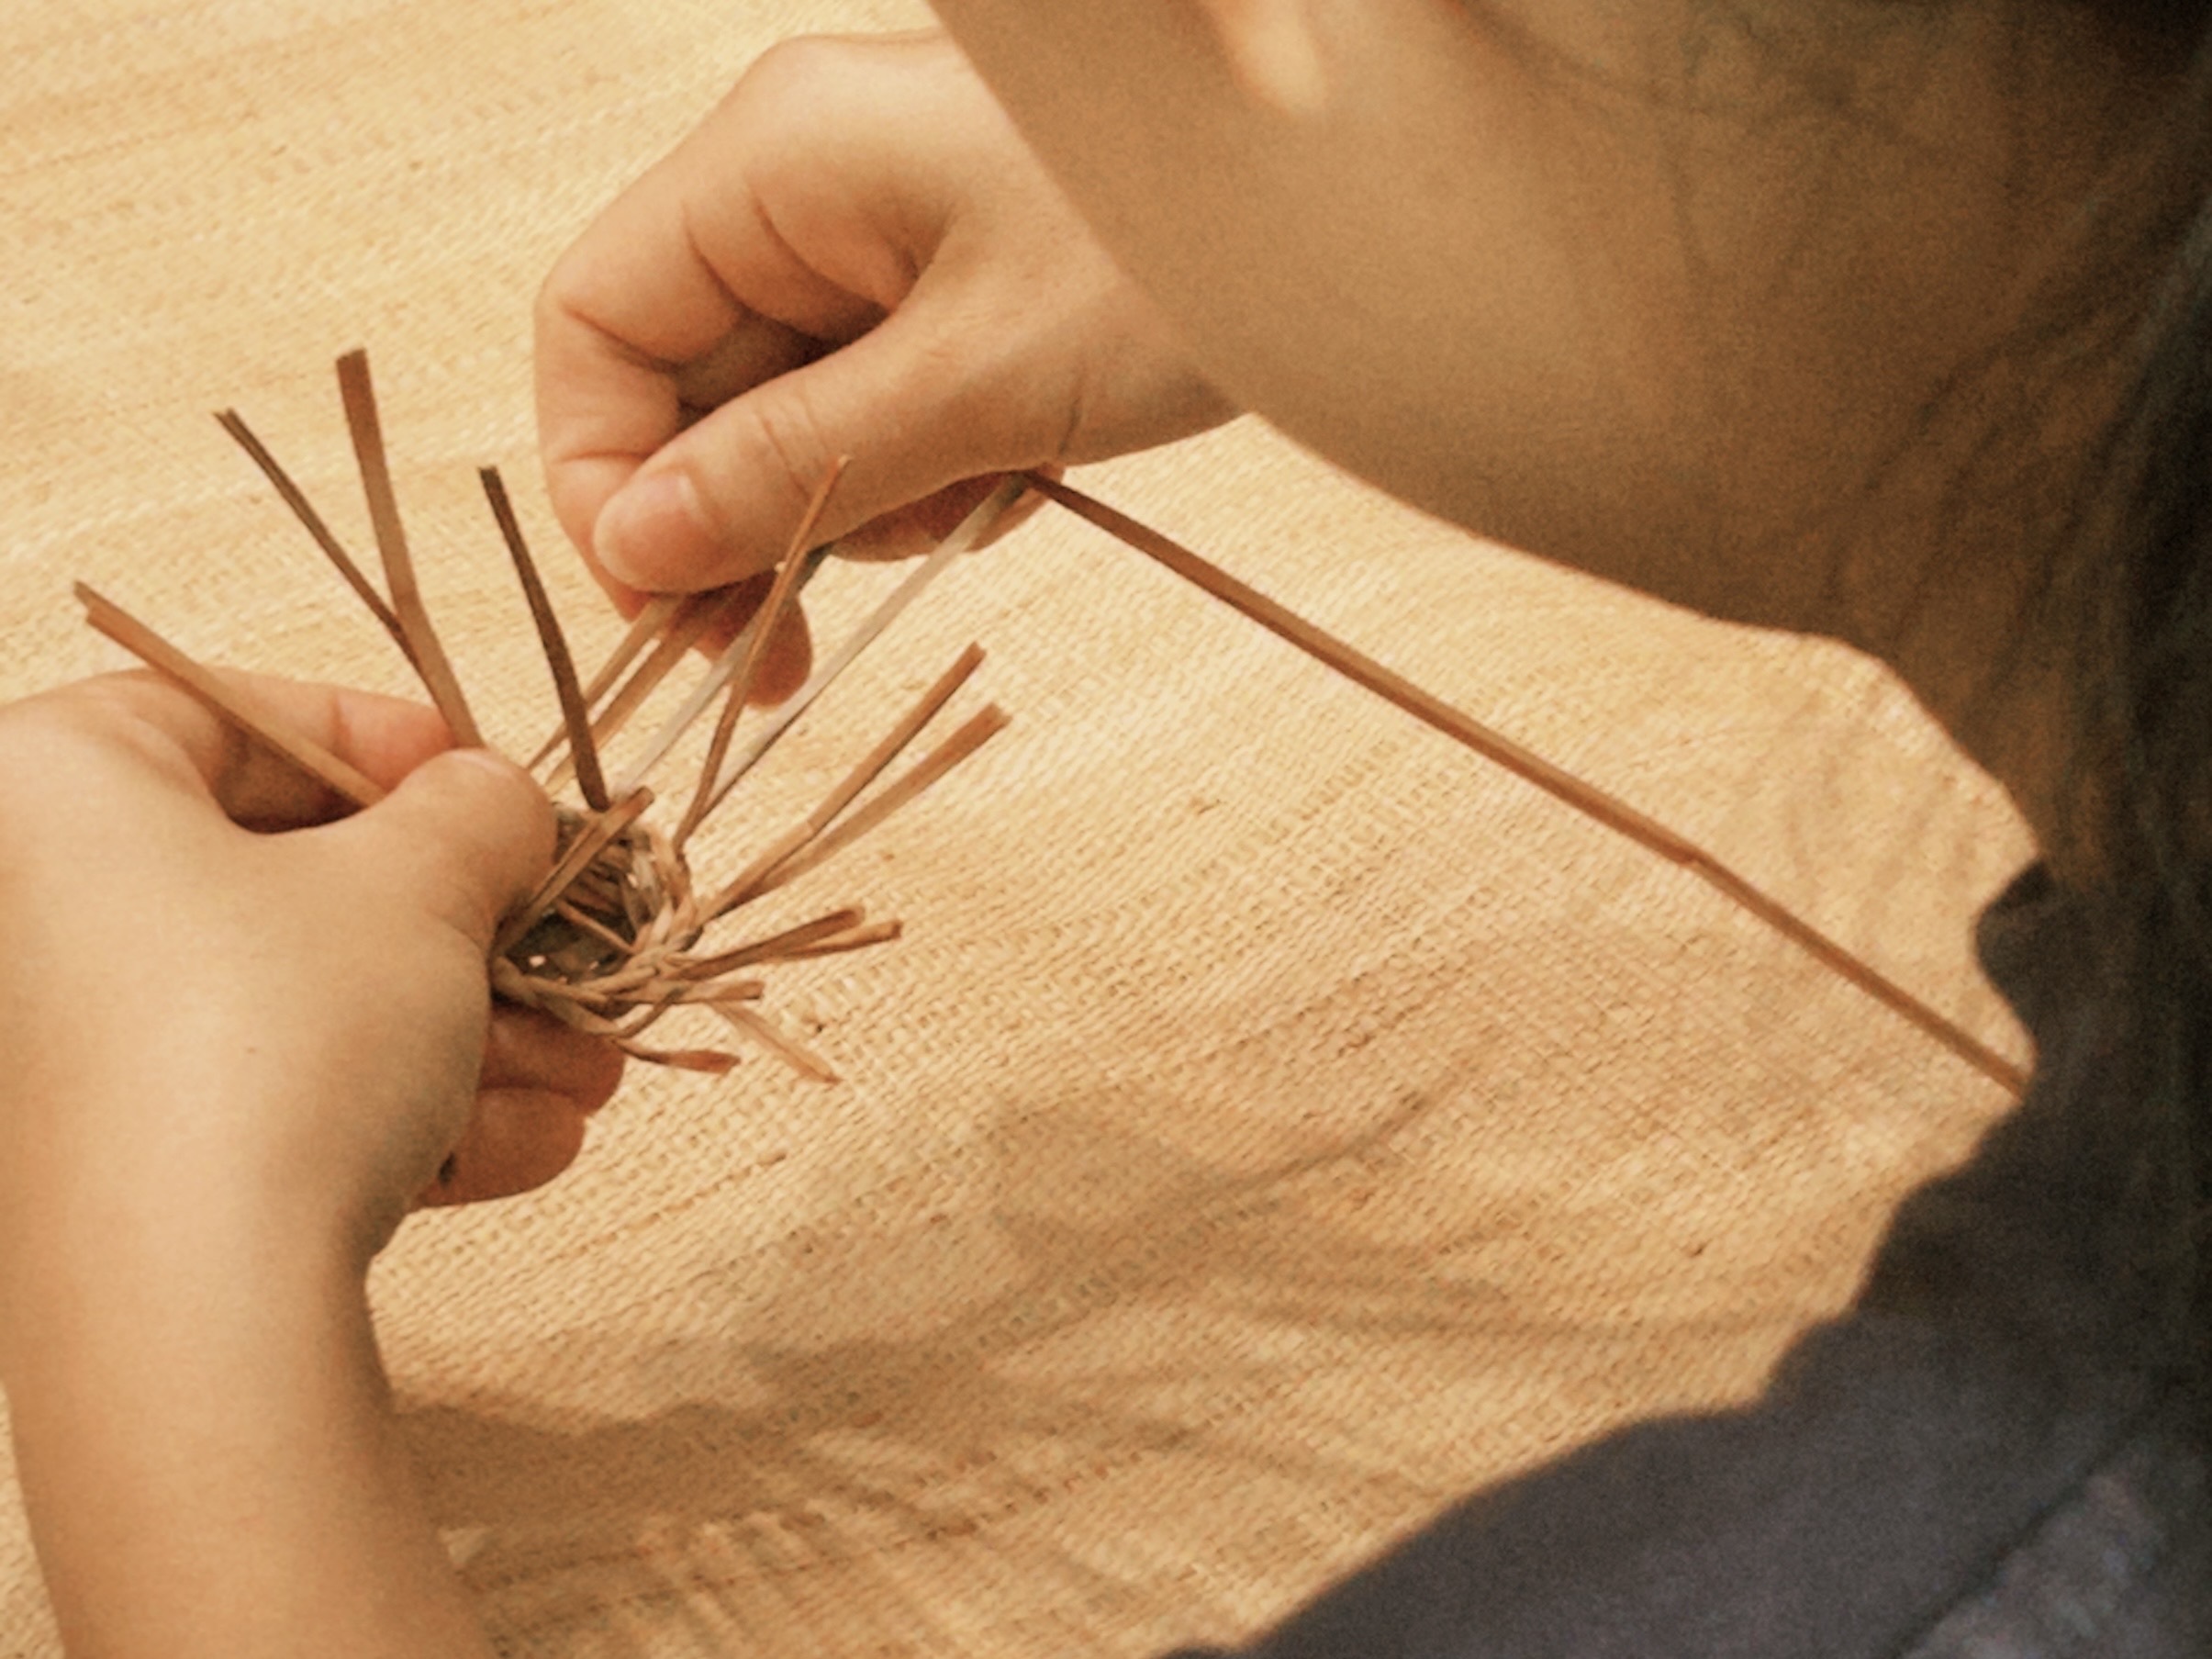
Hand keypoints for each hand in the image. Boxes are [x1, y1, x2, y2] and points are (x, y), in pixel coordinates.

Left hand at [0, 671, 622, 1288]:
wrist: (187, 1317)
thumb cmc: (280, 1038)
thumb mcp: (419, 888)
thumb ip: (473, 812)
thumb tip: (492, 800)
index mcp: (56, 790)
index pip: (235, 713)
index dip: (390, 741)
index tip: (494, 792)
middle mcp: (30, 916)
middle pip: (289, 881)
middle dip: (469, 930)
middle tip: (574, 953)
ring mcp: (61, 1057)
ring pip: (303, 1006)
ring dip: (471, 1034)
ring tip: (588, 1077)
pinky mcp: (106, 1171)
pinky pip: (271, 1104)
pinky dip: (403, 1116)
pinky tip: (525, 1145)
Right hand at [535, 29, 1235, 688]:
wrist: (1352, 221)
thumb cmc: (1179, 260)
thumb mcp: (973, 385)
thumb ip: (791, 467)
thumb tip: (632, 549)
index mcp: (773, 163)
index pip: (593, 324)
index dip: (601, 477)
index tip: (665, 605)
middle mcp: (803, 188)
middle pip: (685, 386)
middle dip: (733, 526)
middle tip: (780, 665)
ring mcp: (877, 237)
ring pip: (782, 416)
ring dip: (846, 507)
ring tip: (967, 509)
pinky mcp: (946, 290)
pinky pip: (874, 410)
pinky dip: (921, 474)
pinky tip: (1007, 479)